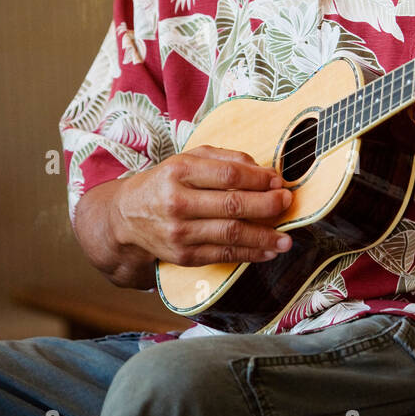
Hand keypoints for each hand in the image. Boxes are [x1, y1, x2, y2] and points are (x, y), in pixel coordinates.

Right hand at [113, 147, 293, 266]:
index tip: (278, 181)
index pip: (228, 175)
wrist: (126, 216)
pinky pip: (223, 255)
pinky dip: (250, 254)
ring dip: (264, 237)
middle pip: (232, 205)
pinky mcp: (183, 256)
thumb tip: (265, 172)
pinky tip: (268, 251)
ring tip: (286, 237)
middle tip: (287, 203)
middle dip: (267, 205)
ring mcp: (179, 232)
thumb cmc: (165, 182)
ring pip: (230, 234)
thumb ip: (226, 159)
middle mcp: (177, 202)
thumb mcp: (188, 159)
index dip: (258, 179)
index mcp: (179, 172)